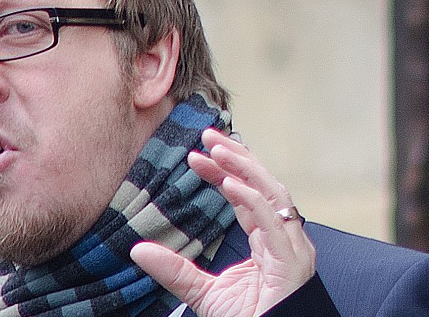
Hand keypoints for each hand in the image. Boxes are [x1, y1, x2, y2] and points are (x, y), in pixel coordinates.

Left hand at [130, 129, 317, 315]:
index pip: (249, 196)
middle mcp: (285, 238)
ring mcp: (292, 247)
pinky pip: (272, 221)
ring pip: (272, 194)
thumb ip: (175, 270)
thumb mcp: (202, 293)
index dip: (225, 172)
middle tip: (208, 134)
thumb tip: (137, 249)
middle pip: (264, 185)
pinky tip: (229, 183)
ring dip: (245, 168)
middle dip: (238, 157)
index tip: (196, 156)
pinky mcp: (290, 260)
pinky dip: (252, 199)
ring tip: (217, 148)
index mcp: (270, 241)